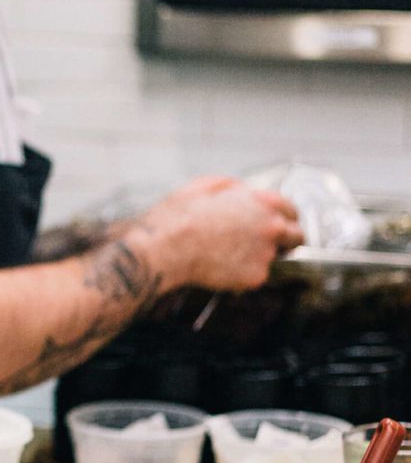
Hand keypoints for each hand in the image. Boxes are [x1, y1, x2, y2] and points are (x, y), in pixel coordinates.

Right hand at [143, 176, 301, 292]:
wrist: (166, 249)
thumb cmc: (179, 216)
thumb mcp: (204, 185)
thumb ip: (232, 186)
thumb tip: (240, 191)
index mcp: (263, 202)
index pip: (292, 210)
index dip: (283, 216)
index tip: (277, 222)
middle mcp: (271, 228)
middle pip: (296, 237)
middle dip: (286, 240)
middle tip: (265, 243)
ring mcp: (266, 255)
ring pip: (274, 258)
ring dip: (259, 256)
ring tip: (231, 255)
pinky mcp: (256, 277)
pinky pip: (256, 275)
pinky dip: (244, 273)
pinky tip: (223, 266)